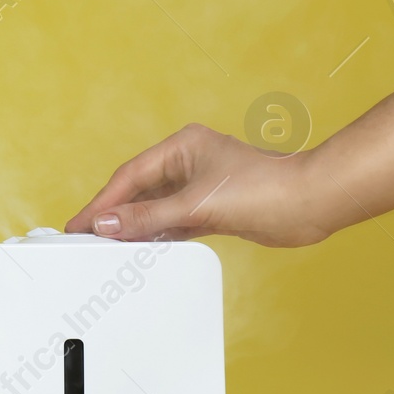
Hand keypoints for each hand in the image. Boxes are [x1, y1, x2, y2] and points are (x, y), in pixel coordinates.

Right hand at [64, 124, 333, 247]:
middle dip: (114, 215)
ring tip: (108, 246)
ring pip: (155, 208)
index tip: (81, 223)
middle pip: (139, 191)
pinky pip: (172, 221)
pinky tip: (141, 247)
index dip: (103, 203)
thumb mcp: (197, 204)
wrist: (313, 203)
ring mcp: (200, 186)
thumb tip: (109, 224)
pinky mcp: (212, 208)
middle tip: (86, 236)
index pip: (130, 176)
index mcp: (182, 147)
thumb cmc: (267, 189)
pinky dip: (157, 233)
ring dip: (134, 226)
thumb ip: (149, 216)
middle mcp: (189, 162)